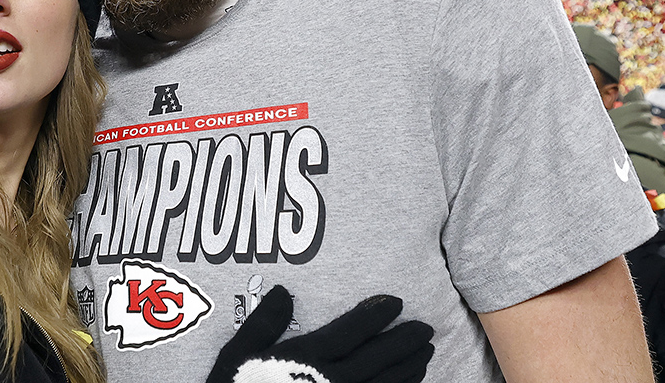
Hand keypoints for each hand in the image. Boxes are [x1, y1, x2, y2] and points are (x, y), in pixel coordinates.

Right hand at [206, 287, 433, 382]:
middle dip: (403, 342)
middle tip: (426, 328)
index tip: (397, 301)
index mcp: (305, 360)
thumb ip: (262, 325)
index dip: (375, 315)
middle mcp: (329, 382)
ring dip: (408, 368)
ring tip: (427, 352)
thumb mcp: (237, 357)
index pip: (349, 332)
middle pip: (376, 359)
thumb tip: (283, 290)